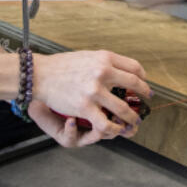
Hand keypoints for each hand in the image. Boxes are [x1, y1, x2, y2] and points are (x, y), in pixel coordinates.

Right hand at [31, 50, 151, 141]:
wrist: (40, 75)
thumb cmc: (62, 66)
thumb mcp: (88, 56)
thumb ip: (105, 63)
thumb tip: (121, 72)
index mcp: (105, 58)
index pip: (134, 67)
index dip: (143, 77)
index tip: (143, 83)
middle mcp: (103, 72)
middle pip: (134, 84)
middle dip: (144, 94)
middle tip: (147, 99)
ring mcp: (94, 90)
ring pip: (123, 108)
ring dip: (132, 117)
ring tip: (135, 121)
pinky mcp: (84, 107)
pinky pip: (105, 122)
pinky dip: (115, 129)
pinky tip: (117, 130)